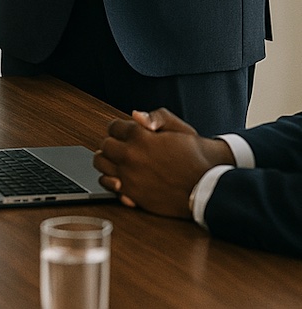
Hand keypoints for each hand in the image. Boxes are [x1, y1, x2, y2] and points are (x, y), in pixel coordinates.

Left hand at [92, 108, 232, 218]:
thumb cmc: (195, 154)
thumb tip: (136, 116)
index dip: (121, 128)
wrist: (210, 184)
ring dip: (108, 161)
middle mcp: (130, 155)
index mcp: (139, 136)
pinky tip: (122, 179)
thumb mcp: (179, 128)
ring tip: (121, 162)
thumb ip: (155, 117)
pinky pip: (109, 185)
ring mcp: (130, 176)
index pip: (113, 127)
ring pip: (101, 164)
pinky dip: (112, 181)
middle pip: (105, 145)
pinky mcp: (133, 195)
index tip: (128, 132)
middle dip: (113, 143)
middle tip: (125, 147)